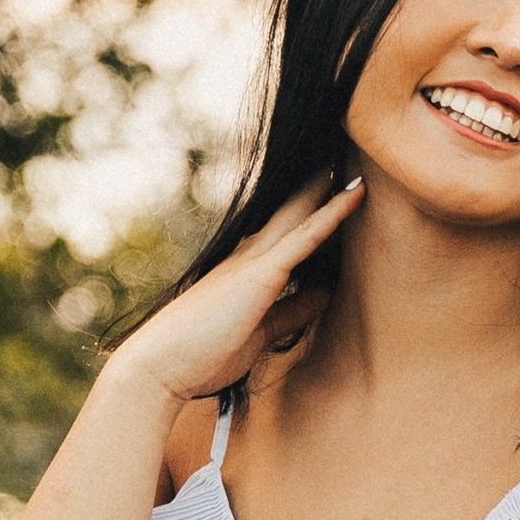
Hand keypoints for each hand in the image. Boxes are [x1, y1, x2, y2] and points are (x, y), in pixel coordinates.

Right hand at [110, 165, 364, 403]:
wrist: (159, 367)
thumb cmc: (202, 355)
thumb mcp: (261, 331)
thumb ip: (293, 311)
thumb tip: (325, 294)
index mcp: (247, 270)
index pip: (289, 233)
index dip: (315, 210)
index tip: (341, 187)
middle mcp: (251, 255)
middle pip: (295, 211)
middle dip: (321, 184)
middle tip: (348, 153)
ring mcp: (255, 260)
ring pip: (302, 212)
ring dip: (330, 184)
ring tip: (360, 155)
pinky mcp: (261, 273)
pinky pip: (305, 236)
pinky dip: (332, 214)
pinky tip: (356, 193)